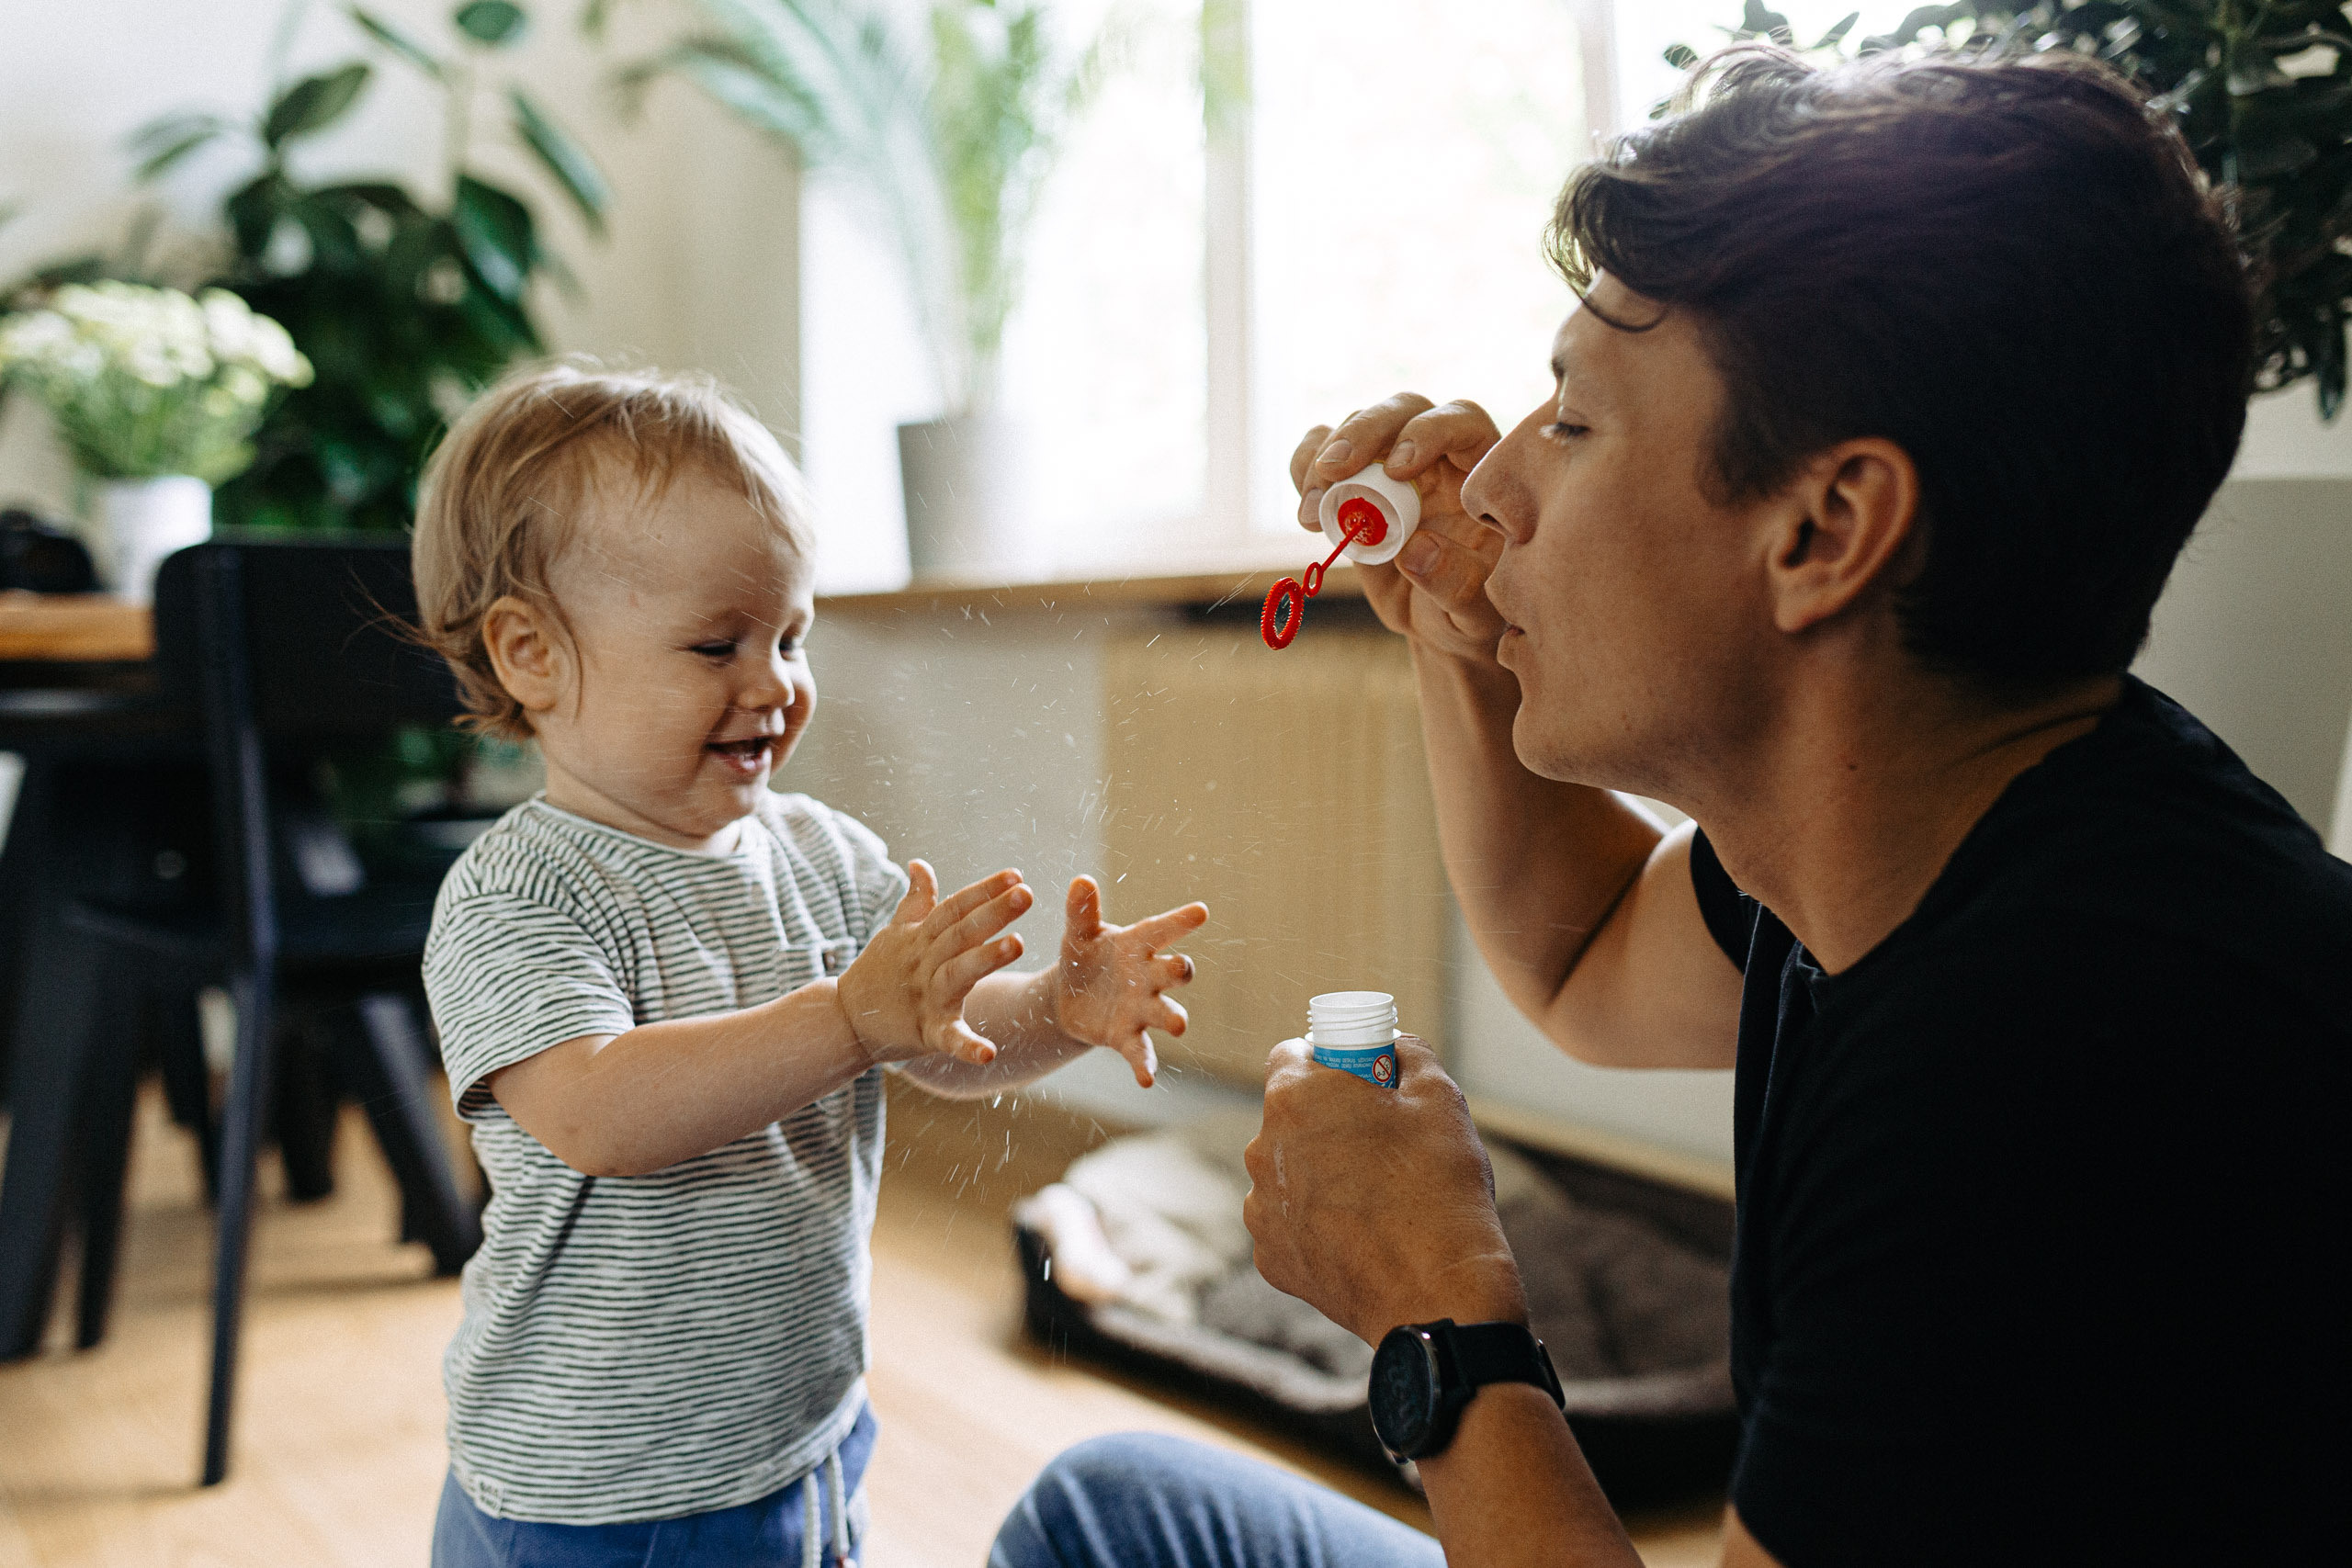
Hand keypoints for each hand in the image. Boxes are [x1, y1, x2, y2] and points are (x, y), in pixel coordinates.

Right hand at [838, 860, 1031, 1066]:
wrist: (845, 1020)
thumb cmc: (879, 971)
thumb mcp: (896, 933)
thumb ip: (916, 901)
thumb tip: (920, 863)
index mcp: (921, 938)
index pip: (954, 908)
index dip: (983, 890)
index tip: (1015, 875)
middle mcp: (925, 963)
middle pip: (960, 933)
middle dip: (993, 913)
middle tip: (1026, 894)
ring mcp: (926, 997)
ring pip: (957, 973)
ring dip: (986, 958)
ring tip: (1018, 943)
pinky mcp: (926, 1032)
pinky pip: (948, 1038)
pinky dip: (966, 1046)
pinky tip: (989, 1053)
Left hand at [1048, 876, 1207, 1087]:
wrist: (1069, 997)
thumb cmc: (1083, 957)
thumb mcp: (1078, 934)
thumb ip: (1081, 912)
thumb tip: (1081, 881)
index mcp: (1137, 945)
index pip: (1162, 929)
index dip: (1181, 921)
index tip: (1200, 911)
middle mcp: (1148, 976)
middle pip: (1172, 972)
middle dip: (1179, 972)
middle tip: (1182, 970)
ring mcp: (1141, 1008)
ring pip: (1165, 1013)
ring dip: (1173, 1018)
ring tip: (1178, 1025)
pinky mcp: (1126, 1036)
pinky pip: (1140, 1052)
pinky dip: (1145, 1066)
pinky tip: (1146, 1080)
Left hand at [1243, 1035, 1526, 1344]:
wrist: (1437, 1290)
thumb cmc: (1439, 1185)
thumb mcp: (1439, 1097)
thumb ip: (1409, 1054)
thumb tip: (1394, 1048)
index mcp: (1295, 1096)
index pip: (1292, 1055)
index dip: (1328, 1061)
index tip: (1359, 1080)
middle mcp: (1261, 1148)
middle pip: (1289, 1116)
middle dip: (1326, 1120)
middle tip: (1378, 1139)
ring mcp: (1260, 1208)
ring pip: (1287, 1172)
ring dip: (1319, 1173)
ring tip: (1376, 1196)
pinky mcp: (1270, 1258)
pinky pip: (1290, 1224)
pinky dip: (1318, 1225)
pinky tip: (1362, 1235)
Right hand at [1290, 394, 1508, 661]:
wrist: (1441, 623)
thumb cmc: (1473, 611)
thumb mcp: (1476, 611)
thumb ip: (1456, 581)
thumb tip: (1416, 549)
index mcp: (1481, 468)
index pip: (1459, 421)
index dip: (1427, 433)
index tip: (1399, 469)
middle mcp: (1438, 453)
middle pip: (1402, 411)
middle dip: (1364, 431)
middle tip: (1333, 471)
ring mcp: (1392, 463)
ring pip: (1357, 425)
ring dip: (1324, 461)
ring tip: (1312, 515)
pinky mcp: (1354, 480)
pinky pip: (1322, 450)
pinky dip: (1303, 468)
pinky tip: (1305, 508)